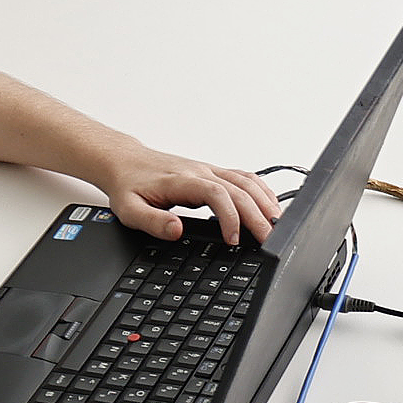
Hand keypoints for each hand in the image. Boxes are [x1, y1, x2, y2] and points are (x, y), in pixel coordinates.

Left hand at [102, 151, 282, 246]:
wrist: (125, 162)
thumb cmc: (128, 185)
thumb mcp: (129, 210)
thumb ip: (153, 221)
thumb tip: (176, 230)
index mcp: (182, 180)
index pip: (217, 194)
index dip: (231, 216)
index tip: (234, 240)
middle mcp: (200, 172)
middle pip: (239, 190)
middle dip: (258, 216)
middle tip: (269, 240)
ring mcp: (209, 170)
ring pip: (246, 181)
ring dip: (264, 201)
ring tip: (277, 224)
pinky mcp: (212, 173)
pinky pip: (244, 178)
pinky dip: (261, 191)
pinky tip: (268, 205)